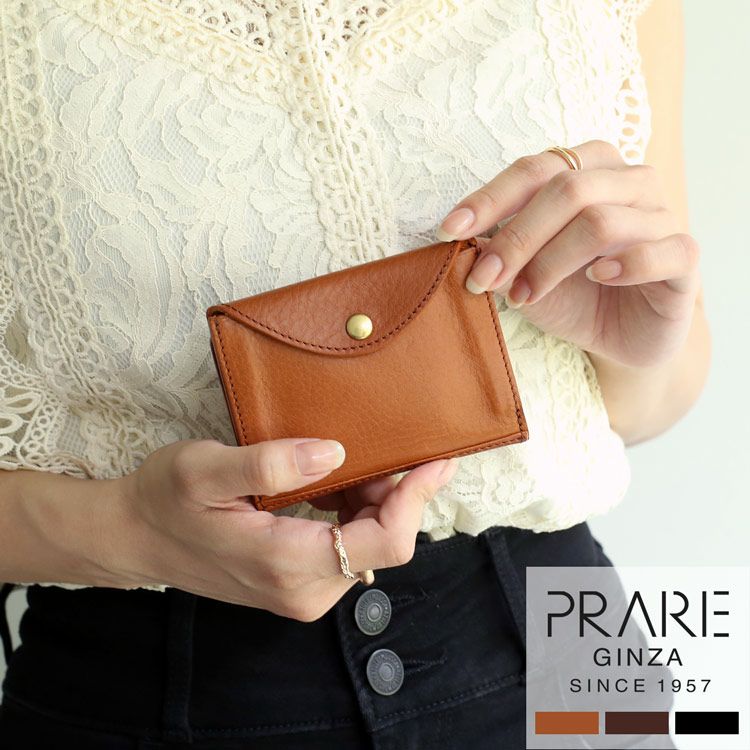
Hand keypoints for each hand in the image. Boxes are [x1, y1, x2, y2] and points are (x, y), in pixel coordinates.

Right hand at [114, 437, 457, 620]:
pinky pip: (347, 549)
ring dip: (376, 502)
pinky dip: (354, 513)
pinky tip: (340, 483)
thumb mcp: (204, 470)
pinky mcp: (296, 584)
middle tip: (394, 447)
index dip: (417, 499)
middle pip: (384, 544)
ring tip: (362, 461)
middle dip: (398, 495)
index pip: (384, 542)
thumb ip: (270, 466)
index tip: (437, 460)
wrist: (136, 536)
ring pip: (368, 546)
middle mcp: (305, 590)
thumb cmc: (164, 499)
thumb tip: (334, 455)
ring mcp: (301, 592)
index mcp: (289, 564)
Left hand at [436, 139, 700, 367]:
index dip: (489, 198)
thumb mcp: (524, 274)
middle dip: (515, 238)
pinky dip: (622, 266)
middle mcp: (629, 181)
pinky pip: (659, 251)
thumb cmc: (572, 295)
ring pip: (602, 222)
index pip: (535, 170)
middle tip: (481, 279)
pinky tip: (596, 279)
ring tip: (523, 297)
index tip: (450, 231)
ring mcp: (662, 215)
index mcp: (589, 169)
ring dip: (551, 263)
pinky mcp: (684, 256)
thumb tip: (462, 243)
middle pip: (566, 190)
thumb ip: (499, 252)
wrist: (621, 337)